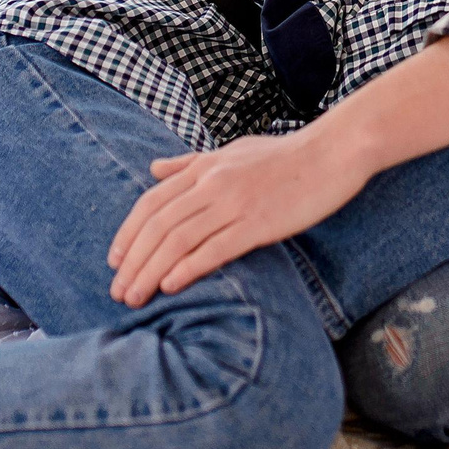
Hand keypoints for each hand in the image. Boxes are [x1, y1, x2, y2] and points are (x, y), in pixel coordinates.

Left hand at [107, 130, 369, 305]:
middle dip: (132, 262)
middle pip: (157, 226)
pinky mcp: (259, 223)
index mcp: (203, 168)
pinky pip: (215, 248)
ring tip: (135, 298)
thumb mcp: (232, 151)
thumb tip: (154, 168)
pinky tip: (171, 286)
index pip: (150, 202)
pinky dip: (188, 268)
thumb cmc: (285, 154)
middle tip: (118, 291)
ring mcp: (234, 203)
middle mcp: (212, 184)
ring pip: (178, 240)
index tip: (114, 261)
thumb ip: (190, 162)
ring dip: (150, 272)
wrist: (333, 151)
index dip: (128, 233)